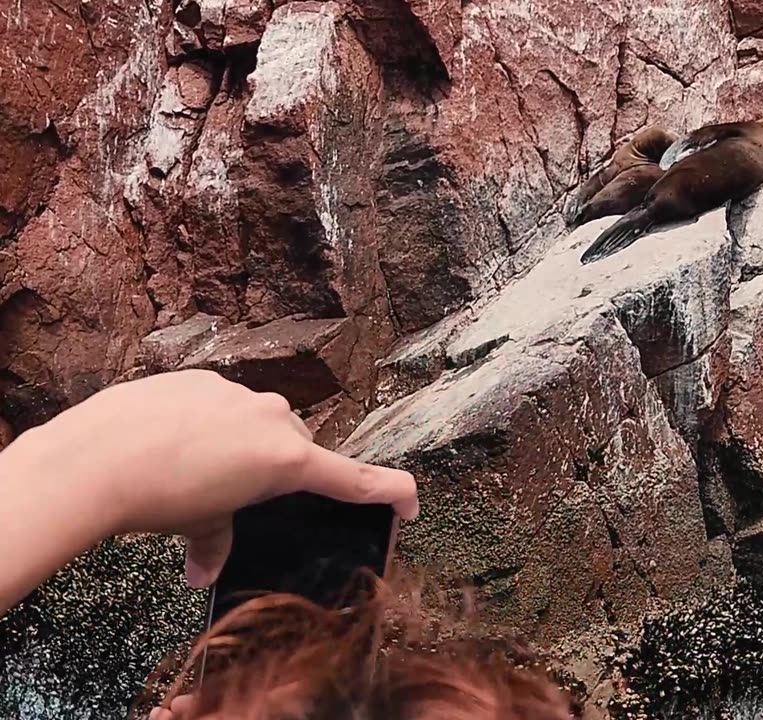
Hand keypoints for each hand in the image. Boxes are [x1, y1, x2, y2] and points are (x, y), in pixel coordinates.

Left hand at [8, 369, 417, 587]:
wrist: (93, 457)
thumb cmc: (157, 497)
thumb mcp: (199, 524)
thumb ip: (216, 541)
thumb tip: (203, 571)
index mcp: (288, 458)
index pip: (356, 478)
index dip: (391, 492)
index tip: (409, 502)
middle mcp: (274, 418)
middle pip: (297, 447)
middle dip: (279, 471)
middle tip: (242, 499)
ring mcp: (237, 393)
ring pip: (256, 422)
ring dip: (240, 445)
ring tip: (193, 472)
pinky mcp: (200, 378)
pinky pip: (218, 404)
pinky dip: (205, 425)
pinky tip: (169, 445)